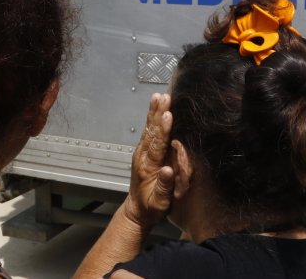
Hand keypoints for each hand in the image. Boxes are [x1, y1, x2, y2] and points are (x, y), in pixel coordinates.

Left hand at [124, 93, 174, 231]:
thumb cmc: (151, 208)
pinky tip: (156, 108)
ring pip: (149, 128)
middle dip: (158, 113)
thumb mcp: (159, 203)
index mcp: (147, 167)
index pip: (156, 144)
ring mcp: (141, 153)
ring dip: (154, 112)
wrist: (136, 210)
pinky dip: (152, 118)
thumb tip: (169, 170)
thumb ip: (164, 186)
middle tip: (163, 97)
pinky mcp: (143, 152)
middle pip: (151, 131)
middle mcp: (143, 156)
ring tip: (159, 96)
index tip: (168, 114)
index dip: (163, 129)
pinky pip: (149, 132)